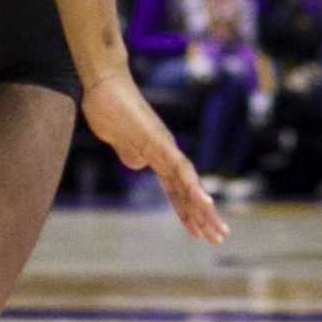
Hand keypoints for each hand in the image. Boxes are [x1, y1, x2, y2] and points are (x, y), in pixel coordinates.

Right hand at [82, 74, 228, 245]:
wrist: (102, 83)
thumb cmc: (109, 108)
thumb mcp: (119, 141)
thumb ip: (130, 152)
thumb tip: (136, 165)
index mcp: (158, 154)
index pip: (177, 189)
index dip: (188, 211)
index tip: (199, 232)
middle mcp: (166, 151)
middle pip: (188, 189)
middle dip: (203, 215)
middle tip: (219, 238)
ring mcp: (163, 145)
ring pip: (188, 182)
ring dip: (202, 207)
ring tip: (215, 229)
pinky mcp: (156, 140)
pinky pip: (177, 167)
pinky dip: (191, 185)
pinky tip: (204, 201)